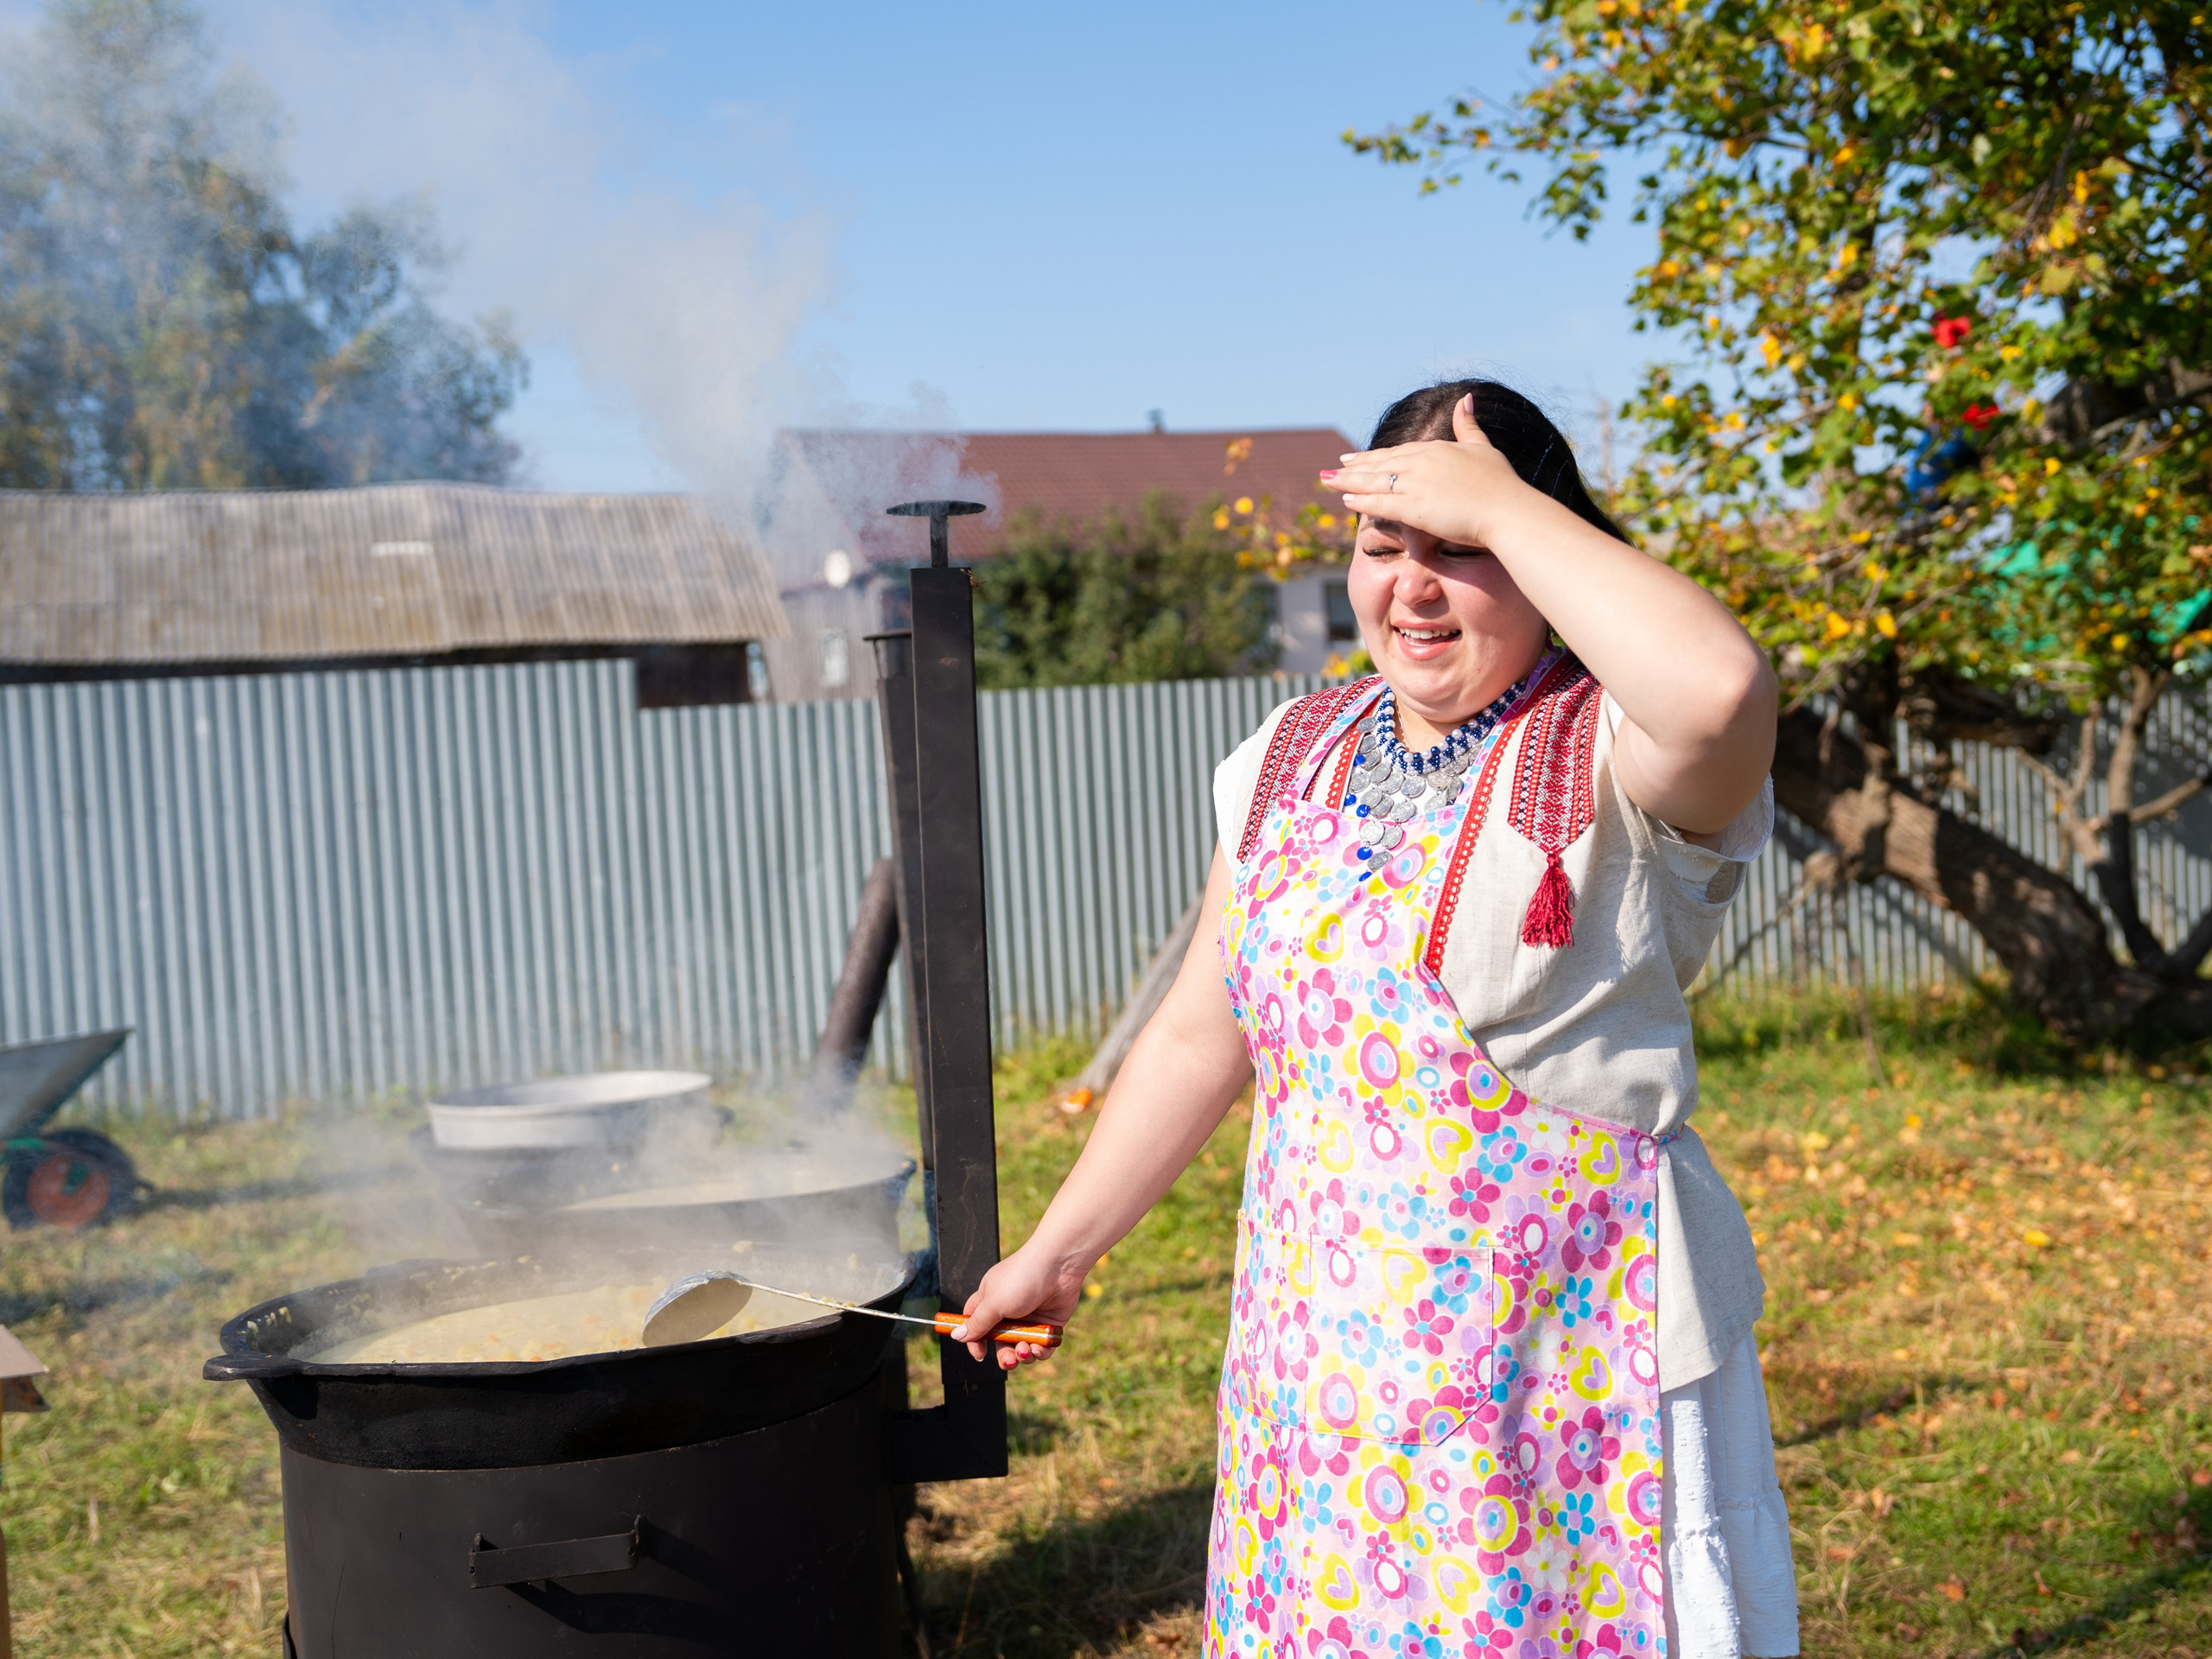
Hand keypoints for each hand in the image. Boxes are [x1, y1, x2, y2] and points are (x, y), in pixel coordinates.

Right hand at [952, 1240, 1088, 1370]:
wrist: (1060, 1266)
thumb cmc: (1021, 1278)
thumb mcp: (994, 1302)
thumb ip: (977, 1323)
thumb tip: (957, 1336)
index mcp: (990, 1301)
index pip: (975, 1324)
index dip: (975, 1341)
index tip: (980, 1354)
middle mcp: (1009, 1311)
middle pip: (1001, 1343)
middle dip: (1004, 1357)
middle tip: (1010, 1361)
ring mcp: (1030, 1318)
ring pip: (1022, 1348)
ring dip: (1023, 1355)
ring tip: (1026, 1350)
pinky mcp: (1049, 1324)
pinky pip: (1042, 1346)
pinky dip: (1040, 1351)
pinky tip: (1039, 1347)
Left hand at [1322, 394, 1538, 546]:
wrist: (1507, 509)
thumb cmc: (1500, 484)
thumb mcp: (1483, 447)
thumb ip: (1469, 425)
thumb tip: (1466, 398)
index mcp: (1436, 449)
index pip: (1396, 453)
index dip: (1374, 457)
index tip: (1355, 458)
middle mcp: (1421, 463)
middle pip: (1379, 465)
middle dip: (1353, 468)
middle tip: (1331, 469)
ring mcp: (1415, 484)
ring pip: (1373, 482)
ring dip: (1347, 482)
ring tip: (1326, 482)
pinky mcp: (1414, 507)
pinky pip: (1380, 502)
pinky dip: (1361, 500)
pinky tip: (1346, 500)